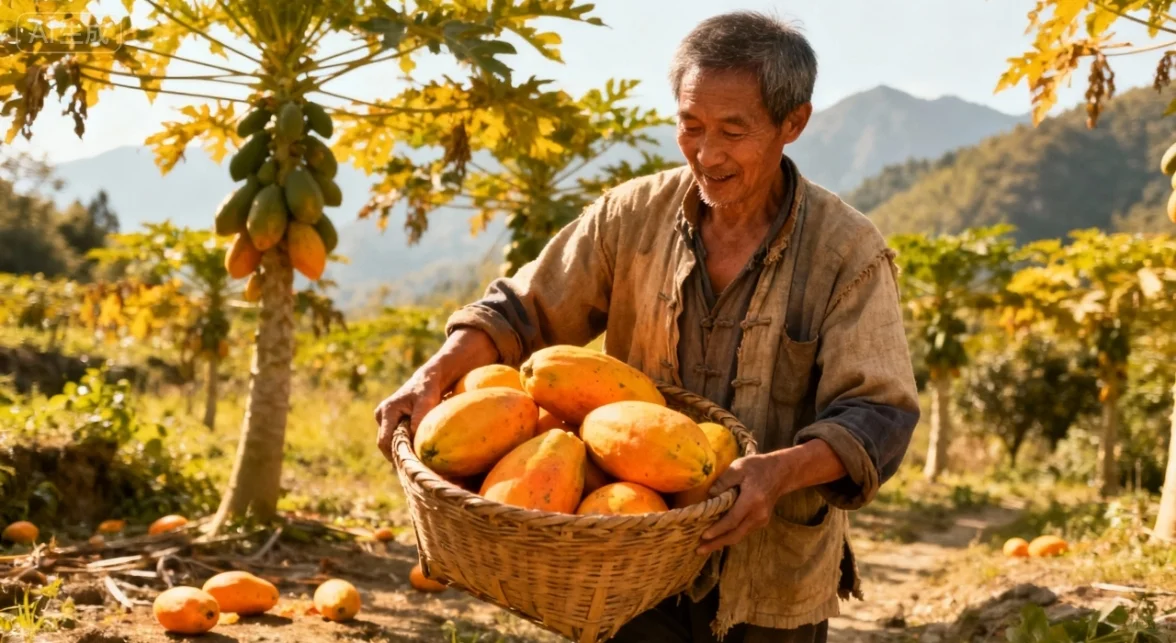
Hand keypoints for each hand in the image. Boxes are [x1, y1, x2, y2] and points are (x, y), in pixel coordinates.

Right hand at [373, 328, 499, 463]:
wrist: (429, 378)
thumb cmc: (429, 388)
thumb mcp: (427, 401)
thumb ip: (419, 419)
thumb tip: (414, 442)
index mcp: (386, 411)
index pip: (384, 441)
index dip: (395, 455)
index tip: (410, 465)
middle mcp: (381, 416)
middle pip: (386, 445)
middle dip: (399, 455)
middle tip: (416, 468)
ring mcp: (385, 419)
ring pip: (391, 443)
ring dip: (403, 451)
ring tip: (419, 462)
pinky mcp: (392, 422)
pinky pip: (396, 439)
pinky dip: (406, 446)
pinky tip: (419, 454)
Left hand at [695, 452, 790, 554]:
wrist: (782, 472)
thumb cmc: (758, 467)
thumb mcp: (739, 467)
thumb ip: (724, 480)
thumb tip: (710, 495)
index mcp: (752, 500)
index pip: (732, 520)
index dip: (717, 530)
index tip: (703, 536)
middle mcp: (758, 514)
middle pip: (735, 534)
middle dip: (717, 544)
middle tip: (699, 550)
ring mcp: (762, 520)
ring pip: (739, 535)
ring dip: (722, 542)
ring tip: (705, 547)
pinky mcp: (761, 521)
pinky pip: (743, 531)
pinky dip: (730, 535)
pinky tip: (718, 537)